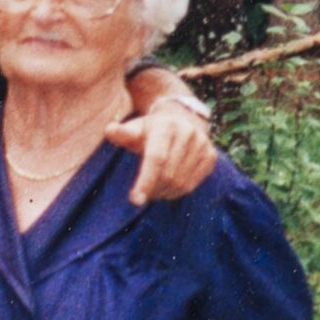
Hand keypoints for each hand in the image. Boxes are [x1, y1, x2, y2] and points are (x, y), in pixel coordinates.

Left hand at [107, 90, 216, 205]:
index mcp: (166, 126)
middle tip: (141, 192)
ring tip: (153, 188)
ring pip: (181, 183)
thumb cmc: (150, 130)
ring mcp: (202, 145)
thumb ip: (122, 133)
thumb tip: (109, 130)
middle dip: (152, 188)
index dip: (145, 180)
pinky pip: (193, 184)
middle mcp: (188, 133)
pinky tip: (167, 187)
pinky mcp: (210, 156)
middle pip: (168, 175)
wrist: (180, 119)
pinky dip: (177, 192)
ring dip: (164, 192)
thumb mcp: (135, 129)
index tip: (135, 200)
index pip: (156, 158)